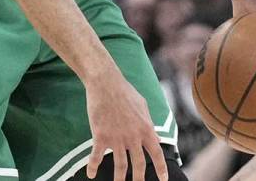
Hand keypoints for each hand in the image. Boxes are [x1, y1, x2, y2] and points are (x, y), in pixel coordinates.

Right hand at [84, 66, 167, 180]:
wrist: (106, 84)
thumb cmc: (126, 92)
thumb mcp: (143, 107)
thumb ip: (149, 124)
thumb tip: (155, 137)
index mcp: (146, 128)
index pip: (157, 153)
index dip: (161, 168)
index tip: (163, 180)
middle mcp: (133, 136)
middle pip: (139, 164)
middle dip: (140, 178)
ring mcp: (117, 138)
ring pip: (120, 165)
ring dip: (119, 179)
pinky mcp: (101, 136)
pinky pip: (96, 157)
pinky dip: (93, 167)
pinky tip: (91, 175)